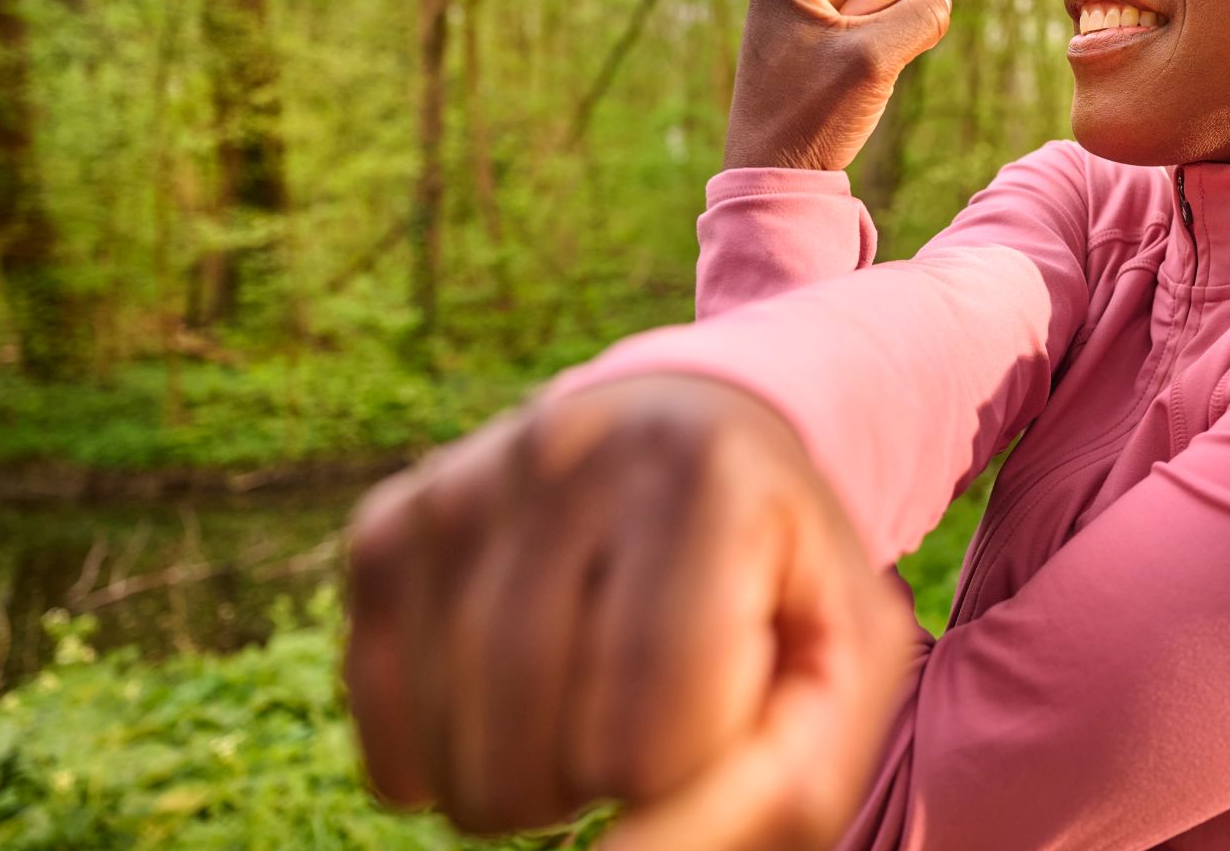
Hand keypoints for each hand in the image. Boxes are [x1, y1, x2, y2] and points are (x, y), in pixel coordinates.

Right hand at [342, 372, 914, 849]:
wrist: (699, 435)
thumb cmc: (782, 581)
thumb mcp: (843, 673)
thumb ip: (770, 794)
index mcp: (703, 476)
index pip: (650, 740)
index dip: (690, 771)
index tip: (727, 703)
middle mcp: (566, 453)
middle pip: (543, 765)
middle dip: (611, 784)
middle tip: (659, 709)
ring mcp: (458, 489)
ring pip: (460, 767)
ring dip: (538, 786)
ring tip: (597, 703)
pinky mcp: (386, 533)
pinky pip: (390, 748)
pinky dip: (457, 766)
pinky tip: (522, 703)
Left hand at [722, 0, 953, 173]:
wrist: (774, 172)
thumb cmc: (813, 115)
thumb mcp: (877, 58)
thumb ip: (922, 14)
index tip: (849, 41)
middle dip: (883, 22)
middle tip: (842, 65)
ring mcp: (800, 10)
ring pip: (881, 7)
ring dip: (878, 45)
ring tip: (840, 78)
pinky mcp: (810, 38)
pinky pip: (868, 32)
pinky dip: (869, 59)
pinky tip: (840, 85)